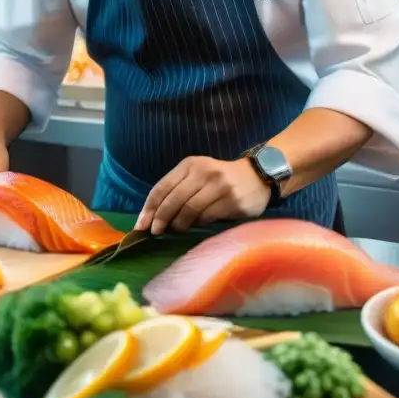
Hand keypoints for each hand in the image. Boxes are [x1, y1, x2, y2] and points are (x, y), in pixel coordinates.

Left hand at [135, 156, 270, 234]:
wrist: (258, 176)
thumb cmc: (219, 179)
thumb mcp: (197, 175)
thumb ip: (177, 190)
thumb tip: (152, 218)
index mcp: (190, 165)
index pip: (162, 187)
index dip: (149, 208)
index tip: (141, 225)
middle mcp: (204, 172)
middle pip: (174, 200)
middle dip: (161, 218)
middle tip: (155, 232)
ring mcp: (220, 186)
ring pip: (190, 210)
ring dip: (179, 224)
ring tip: (176, 230)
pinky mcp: (233, 201)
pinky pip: (207, 217)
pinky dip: (198, 224)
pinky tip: (196, 225)